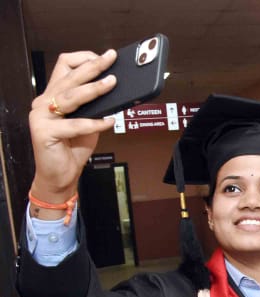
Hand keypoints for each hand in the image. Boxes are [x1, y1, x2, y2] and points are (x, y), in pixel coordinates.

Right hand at [29, 50, 118, 207]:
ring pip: (70, 97)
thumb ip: (96, 106)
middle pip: (69, 77)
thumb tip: (118, 91)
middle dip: (92, 66)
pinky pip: (74, 125)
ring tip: (112, 83)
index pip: (64, 66)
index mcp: (53, 95)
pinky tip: (109, 122)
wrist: (60, 175)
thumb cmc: (74, 147)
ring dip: (94, 89)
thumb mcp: (89, 121)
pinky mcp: (44, 132)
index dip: (84, 59)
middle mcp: (44, 102)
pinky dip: (94, 123)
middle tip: (111, 59)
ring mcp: (41, 116)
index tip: (105, 58)